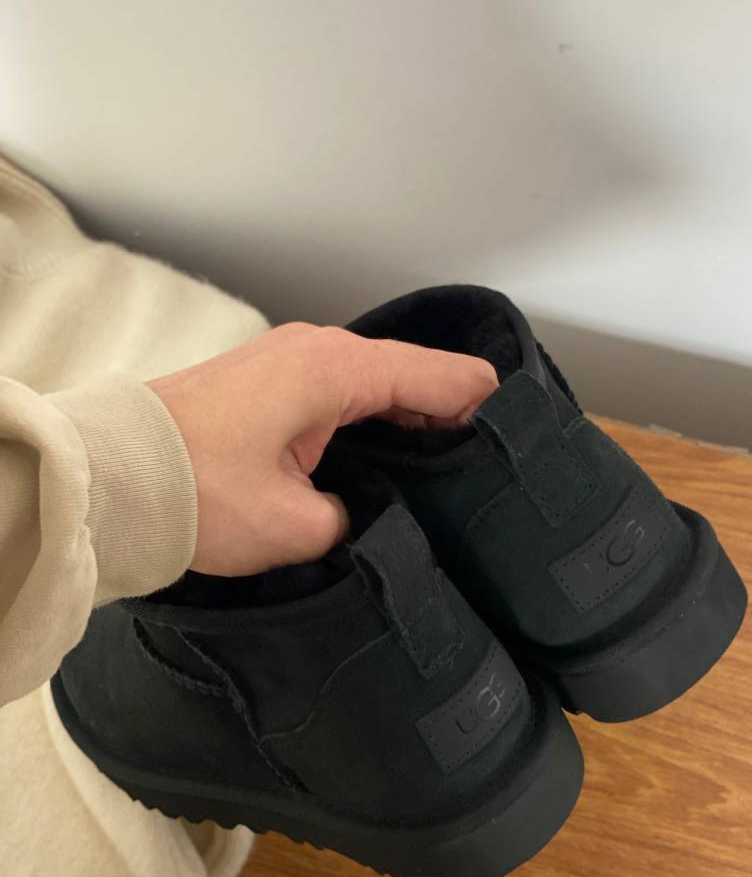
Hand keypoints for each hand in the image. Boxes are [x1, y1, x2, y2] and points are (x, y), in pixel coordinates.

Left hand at [148, 323, 496, 575]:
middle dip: (453, 418)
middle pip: (416, 376)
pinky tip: (386, 462)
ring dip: (410, 421)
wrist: (109, 477)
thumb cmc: (195, 493)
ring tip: (445, 474)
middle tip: (487, 474)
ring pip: (380, 384)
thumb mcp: (294, 527)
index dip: (488, 411)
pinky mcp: (269, 382)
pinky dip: (373, 420)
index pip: (445, 377)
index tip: (518, 452)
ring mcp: (292, 360)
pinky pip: (344, 393)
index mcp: (339, 370)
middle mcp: (320, 350)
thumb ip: (354, 522)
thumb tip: (360, 518)